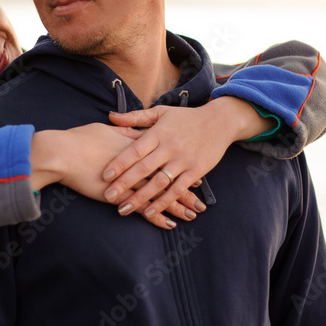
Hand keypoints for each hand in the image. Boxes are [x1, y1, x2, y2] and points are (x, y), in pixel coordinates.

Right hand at [30, 124, 199, 229]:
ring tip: (194, 214)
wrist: (62, 152)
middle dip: (186, 188)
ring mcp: (131, 180)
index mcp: (137, 144)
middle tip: (202, 197)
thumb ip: (121, 128)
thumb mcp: (105, 129)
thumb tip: (129, 124)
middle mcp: (139, 162)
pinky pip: (144, 208)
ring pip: (161, 194)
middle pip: (169, 175)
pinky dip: (157, 217)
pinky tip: (170, 224)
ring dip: (178, 206)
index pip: (164, 154)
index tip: (194, 168)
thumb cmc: (80, 139)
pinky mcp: (121, 195)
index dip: (179, 162)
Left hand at [102, 97, 271, 219]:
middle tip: (108, 197)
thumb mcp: (160, 112)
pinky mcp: (196, 171)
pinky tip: (150, 212)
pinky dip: (164, 202)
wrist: (220, 121)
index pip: (135, 149)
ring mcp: (183, 160)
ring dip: (141, 198)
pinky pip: (178, 189)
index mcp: (158, 132)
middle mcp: (170, 147)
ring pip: (159, 182)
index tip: (105, 176)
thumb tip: (110, 116)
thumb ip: (135, 117)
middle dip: (124, 184)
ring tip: (124, 209)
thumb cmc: (186, 117)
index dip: (120, 163)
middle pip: (144, 168)